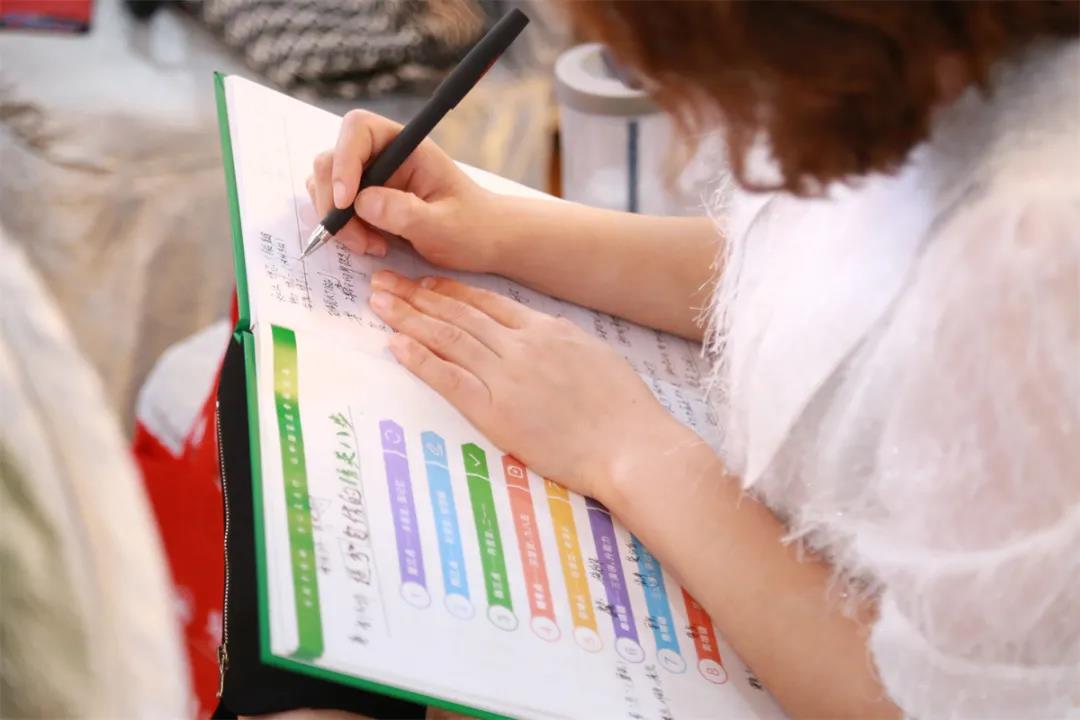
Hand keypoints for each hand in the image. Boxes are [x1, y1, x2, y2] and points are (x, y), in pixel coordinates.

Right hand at [306, 110, 498, 271]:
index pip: (358, 129)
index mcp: (408, 147)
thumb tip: (361, 202)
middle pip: (332, 159)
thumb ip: (405, 213)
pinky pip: (337, 209)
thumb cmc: (473, 229)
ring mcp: (373, 179)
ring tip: (371, 245)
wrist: (486, 243)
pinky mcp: (367, 202)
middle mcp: (385, 157)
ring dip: (338, 220)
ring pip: (328, 186)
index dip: (344, 160)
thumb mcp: (444, 226)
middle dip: (334, 202)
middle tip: (358, 240)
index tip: (346, 201)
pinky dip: (343, 229)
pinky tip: (372, 245)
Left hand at [367, 270, 688, 499]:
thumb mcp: (597, 357)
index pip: (488, 302)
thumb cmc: (625, 410)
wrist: (632, 445)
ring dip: (408, 317)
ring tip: (379, 302)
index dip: (451, 291)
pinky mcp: (496, 411)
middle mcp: (522, 345)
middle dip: (416, 295)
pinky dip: (419, 359)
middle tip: (385, 281)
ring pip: (447, 337)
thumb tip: (544, 336)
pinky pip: (448, 378)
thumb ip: (563, 343)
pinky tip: (395, 344)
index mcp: (548, 329)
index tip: (425, 283)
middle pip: (458, 313)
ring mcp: (507, 376)